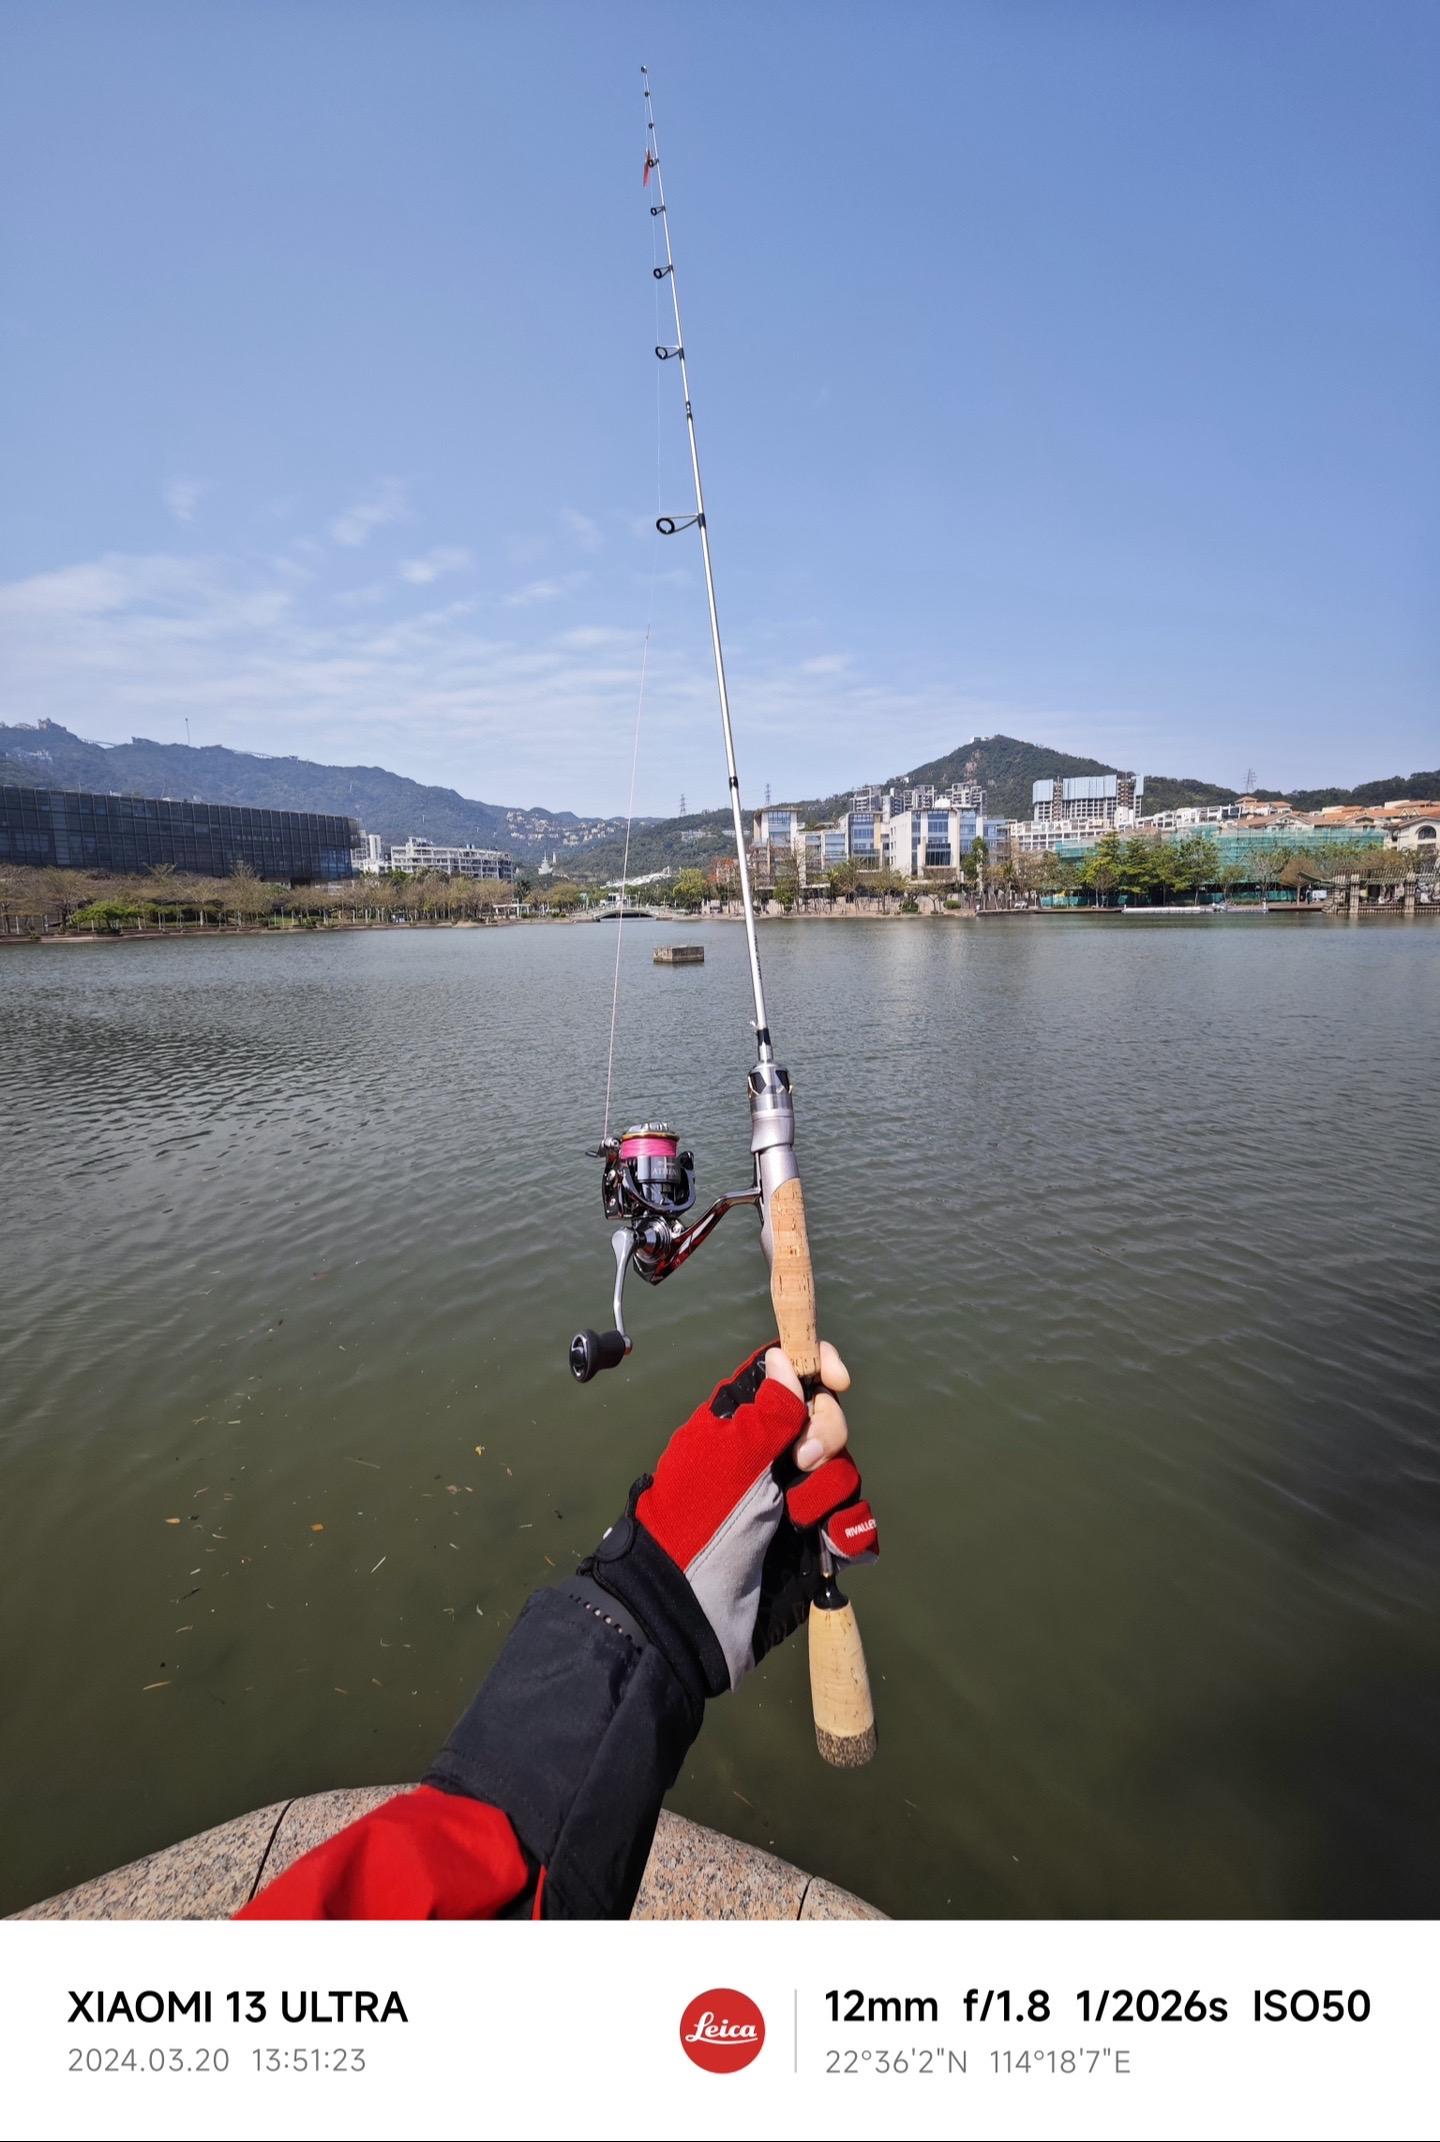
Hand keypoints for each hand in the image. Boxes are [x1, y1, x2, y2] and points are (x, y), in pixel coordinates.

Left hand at [583, 1342, 877, 1695]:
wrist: (691, 1606)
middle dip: (825, 1434)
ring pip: (842, 1466)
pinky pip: (853, 1519)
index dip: (819, 1366)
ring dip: (827, 1489)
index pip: (790, 1373)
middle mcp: (772, 1453)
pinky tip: (834, 1541)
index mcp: (744, 1422)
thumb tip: (784, 1357)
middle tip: (799, 1462)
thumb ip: (767, 1410)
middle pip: (827, 1415)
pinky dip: (850, 1529)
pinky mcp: (814, 1537)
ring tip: (798, 1515)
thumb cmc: (697, 1521)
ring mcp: (794, 1496)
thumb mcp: (729, 1457)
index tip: (836, 1379)